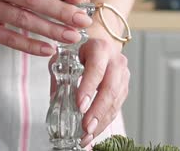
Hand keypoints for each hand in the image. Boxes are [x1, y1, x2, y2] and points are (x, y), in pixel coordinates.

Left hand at [48, 26, 128, 147]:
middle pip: (110, 88)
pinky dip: (105, 121)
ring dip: (101, 120)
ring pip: (116, 101)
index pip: (96, 68)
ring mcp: (123, 75)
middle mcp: (116, 61)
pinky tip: (94, 131)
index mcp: (100, 48)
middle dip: (97, 110)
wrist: (100, 46)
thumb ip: (60, 75)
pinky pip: (117, 107)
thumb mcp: (66, 57)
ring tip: (87, 134)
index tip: (79, 105)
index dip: (89, 87)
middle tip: (85, 126)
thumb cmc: (80, 52)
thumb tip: (55, 98)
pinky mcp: (124, 88)